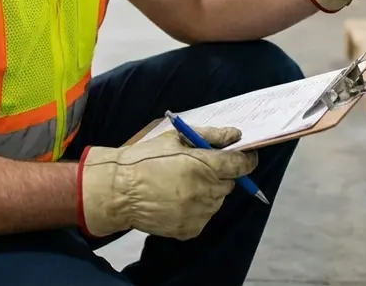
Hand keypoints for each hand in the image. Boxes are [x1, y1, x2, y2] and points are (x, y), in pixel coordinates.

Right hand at [77, 126, 256, 239]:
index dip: (246, 160)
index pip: (241, 165)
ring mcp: (199, 213)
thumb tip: (236, 135)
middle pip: (229, 183)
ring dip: (207, 192)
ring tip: (180, 185)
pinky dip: (196, 209)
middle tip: (197, 169)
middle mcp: (206, 191)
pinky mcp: (190, 229)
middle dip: (219, 175)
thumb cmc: (145, 159)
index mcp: (204, 165)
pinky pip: (203, 216)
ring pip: (216, 200)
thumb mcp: (175, 138)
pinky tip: (175, 200)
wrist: (119, 191)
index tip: (244, 157)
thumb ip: (210, 135)